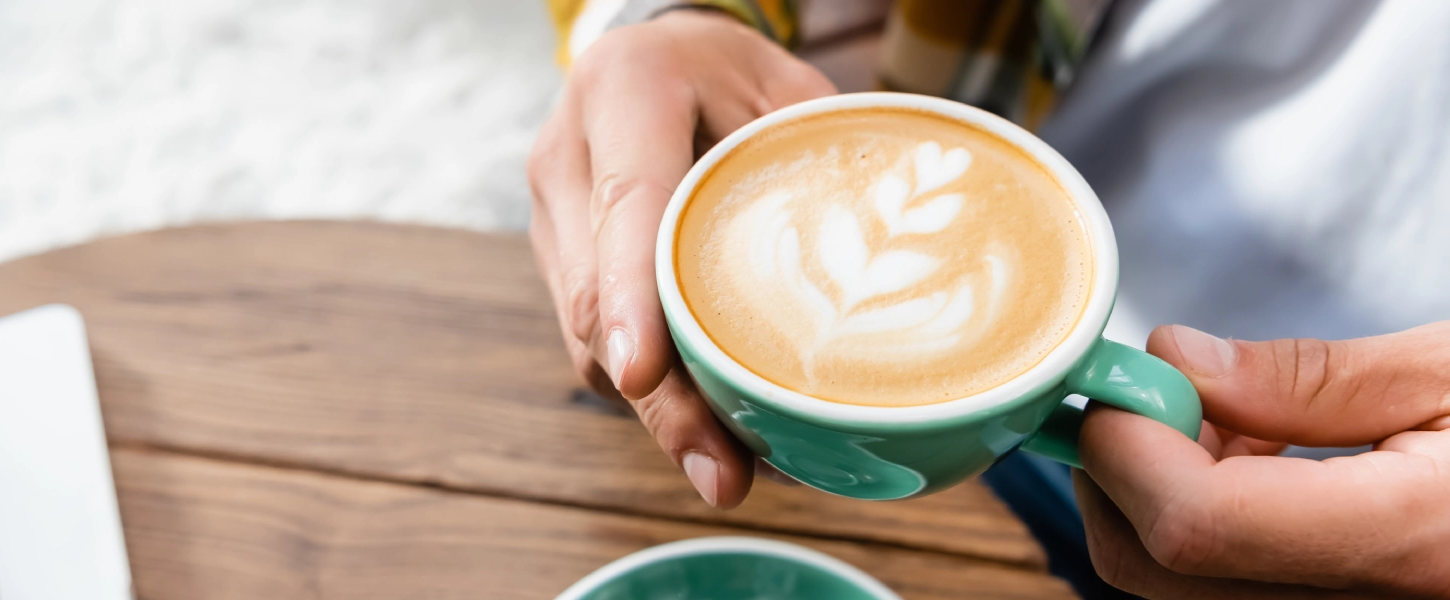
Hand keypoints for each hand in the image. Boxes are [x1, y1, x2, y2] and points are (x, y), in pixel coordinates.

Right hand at [526, 10, 834, 507]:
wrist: (654, 55)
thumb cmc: (731, 70)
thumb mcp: (788, 87)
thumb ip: (819, 161)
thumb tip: (897, 264)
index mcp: (624, 91)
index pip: (625, 204)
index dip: (634, 296)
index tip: (642, 372)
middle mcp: (567, 157)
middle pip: (600, 301)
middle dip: (660, 400)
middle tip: (723, 473)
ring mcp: (552, 216)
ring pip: (590, 338)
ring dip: (658, 410)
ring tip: (730, 467)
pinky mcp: (560, 261)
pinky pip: (597, 342)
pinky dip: (653, 389)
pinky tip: (710, 422)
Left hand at [1076, 318, 1449, 597]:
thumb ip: (1311, 374)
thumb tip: (1179, 360)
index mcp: (1417, 541)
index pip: (1198, 523)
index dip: (1129, 446)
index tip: (1126, 379)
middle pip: (1155, 572)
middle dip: (1124, 470)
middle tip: (1175, 396)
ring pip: (1167, 597)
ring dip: (1157, 505)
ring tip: (1238, 439)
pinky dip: (1197, 544)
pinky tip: (1255, 489)